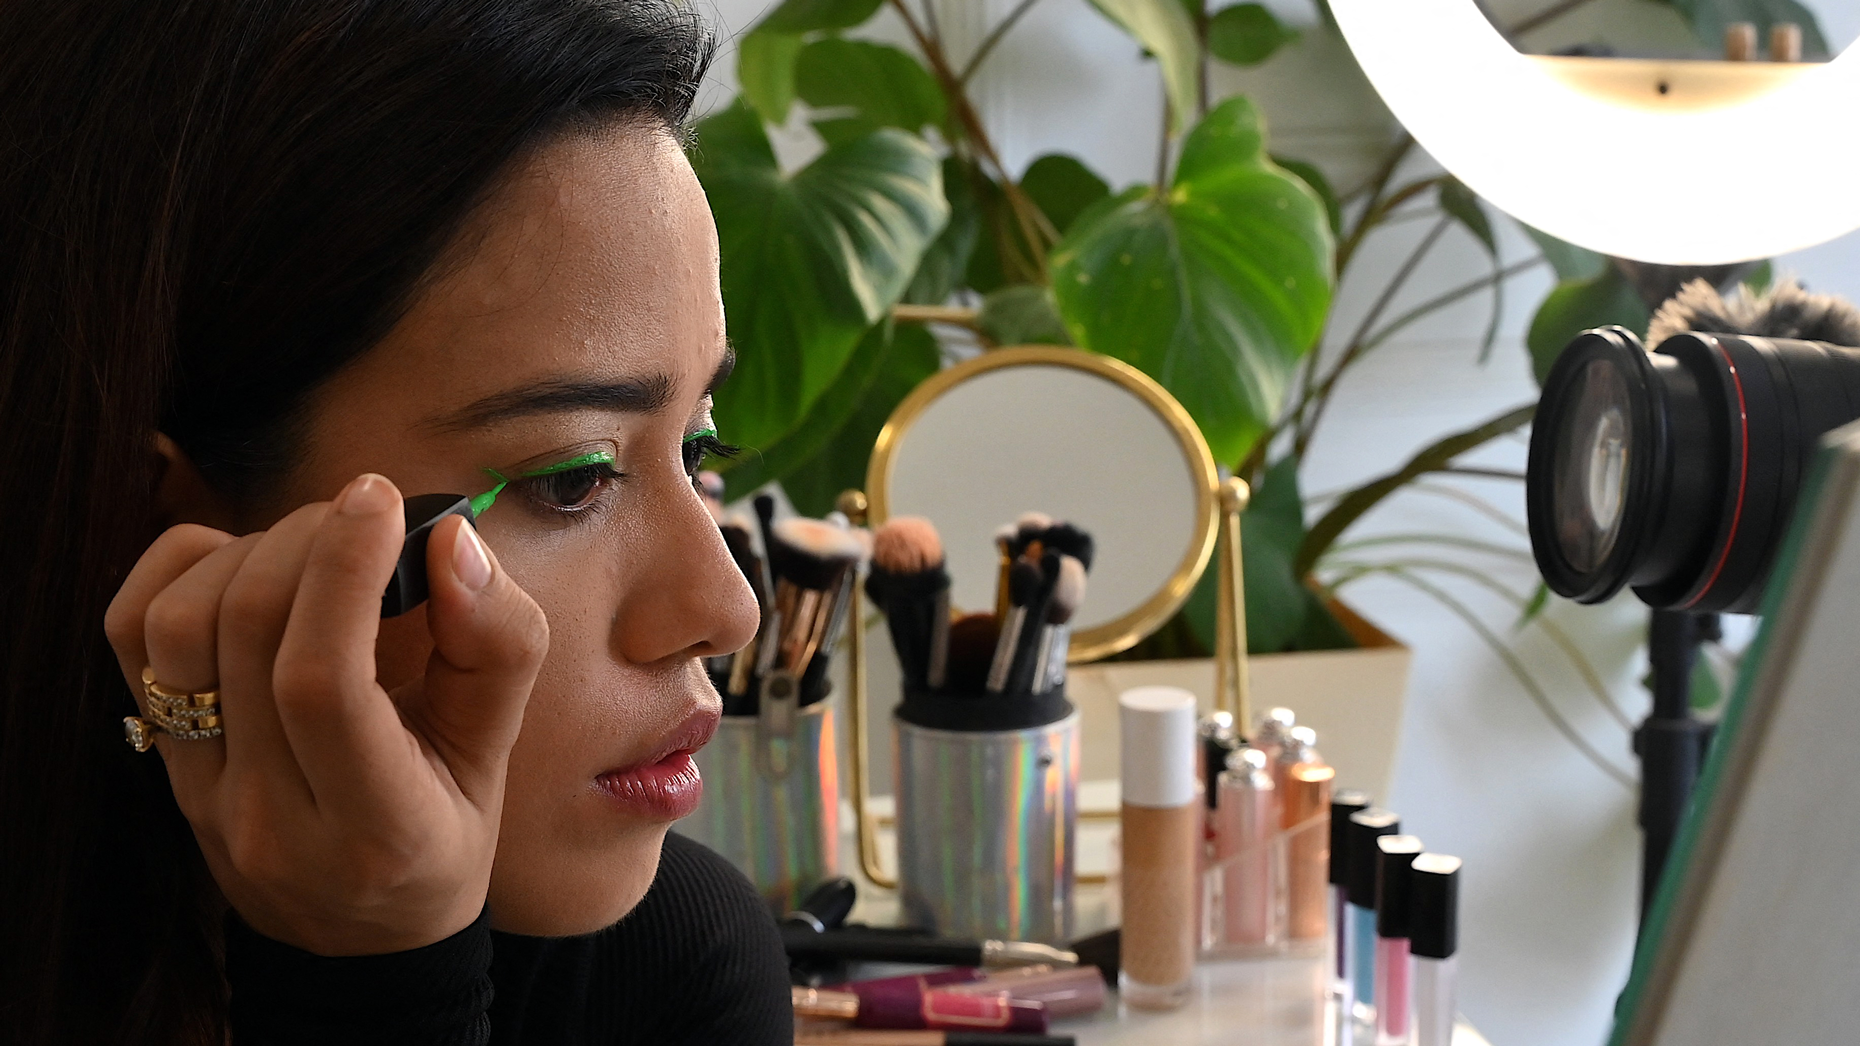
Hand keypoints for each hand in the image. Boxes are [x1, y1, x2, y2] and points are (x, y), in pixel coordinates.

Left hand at [104, 474, 548, 954]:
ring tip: (313, 546)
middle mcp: (266, 817)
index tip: (381, 501)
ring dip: (249, 552)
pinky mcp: (160, 758)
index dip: (344, 572)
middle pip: (248, 634)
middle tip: (361, 515)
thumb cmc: (443, 833)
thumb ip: (497, 649)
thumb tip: (456, 542)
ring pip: (178, 626)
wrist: (357, 935)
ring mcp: (198, 791)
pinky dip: (184, 568)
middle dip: (307, 539)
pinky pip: (131, 634)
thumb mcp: (496, 755)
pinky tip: (248, 565)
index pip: (324, 683)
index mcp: (373, 826)